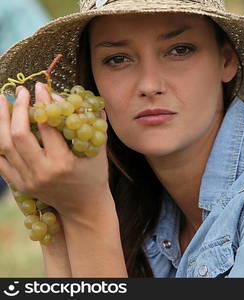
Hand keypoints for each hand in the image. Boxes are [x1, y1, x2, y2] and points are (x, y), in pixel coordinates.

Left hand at [0, 82, 110, 219]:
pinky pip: (0, 161)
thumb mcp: (97, 150)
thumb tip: (66, 99)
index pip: (47, 127)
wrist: (84, 207)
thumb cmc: (94, 176)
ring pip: (4, 146)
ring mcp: (28, 180)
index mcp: (63, 163)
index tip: (41, 88)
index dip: (42, 104)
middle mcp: (42, 172)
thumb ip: (87, 124)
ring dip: (0, 120)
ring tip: (2, 101)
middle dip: (16, 109)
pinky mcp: (20, 185)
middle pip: (18, 135)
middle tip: (20, 92)